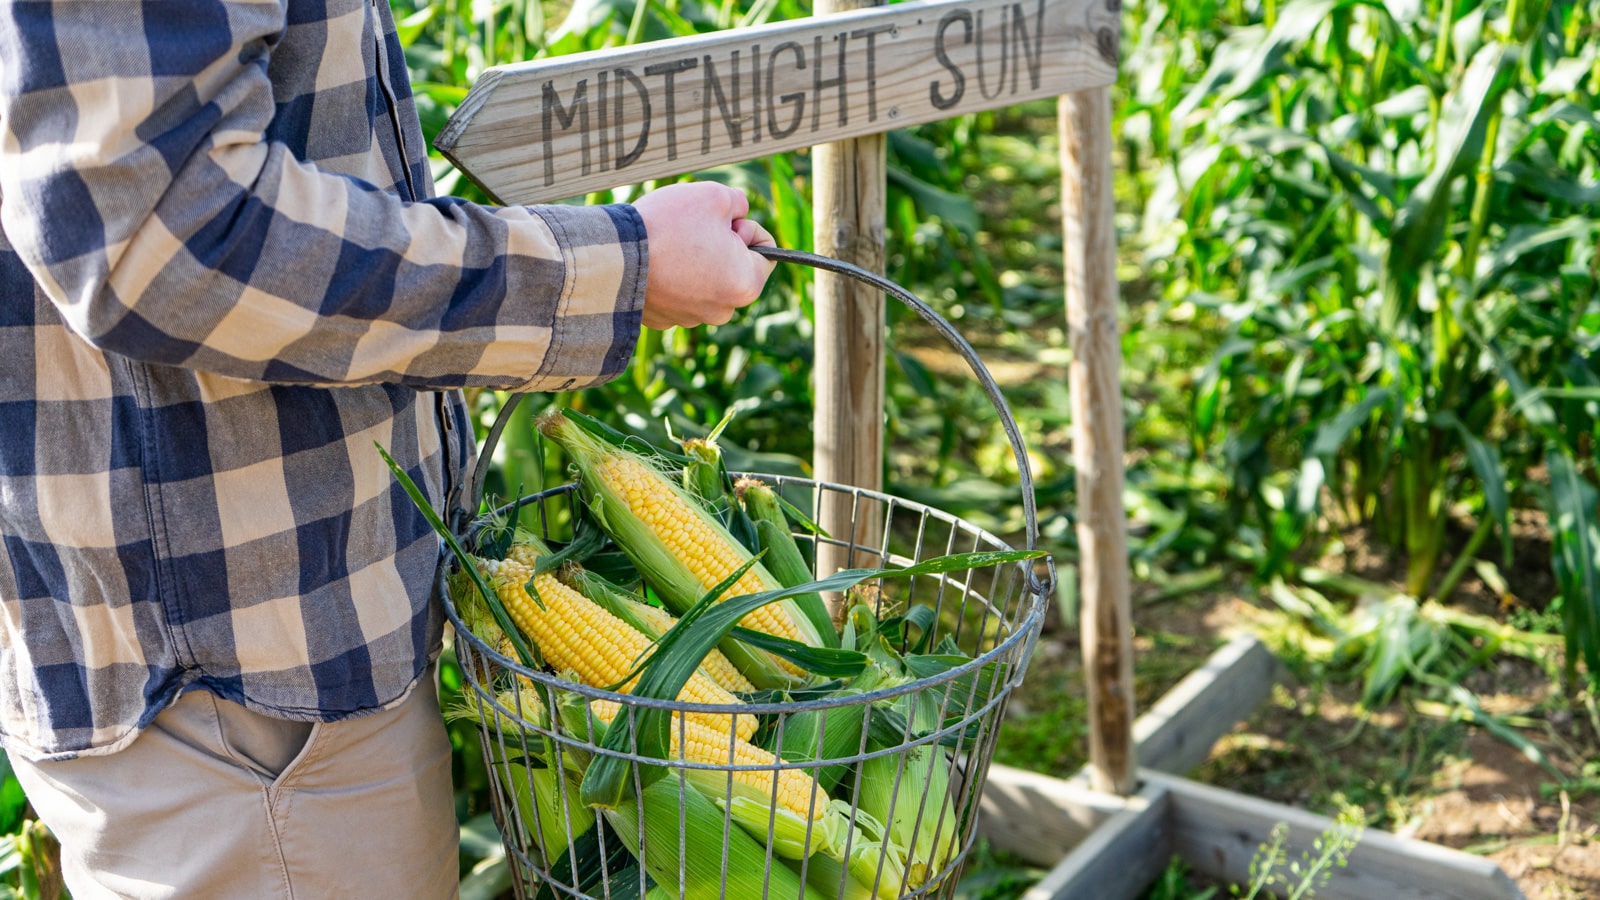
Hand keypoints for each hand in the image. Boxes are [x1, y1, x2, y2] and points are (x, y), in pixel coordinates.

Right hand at [631, 182, 775, 329]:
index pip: (766, 251)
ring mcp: (692, 318)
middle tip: (691, 231)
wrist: (613, 257)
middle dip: (720, 246)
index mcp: (746, 284)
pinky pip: (678, 291)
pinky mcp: (664, 320)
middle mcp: (724, 310)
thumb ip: (739, 202)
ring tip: (669, 245)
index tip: (720, 221)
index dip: (744, 227)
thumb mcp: (714, 196)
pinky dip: (671, 276)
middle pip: (735, 268)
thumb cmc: (668, 225)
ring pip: (706, 280)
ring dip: (694, 260)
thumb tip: (739, 212)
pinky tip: (654, 261)